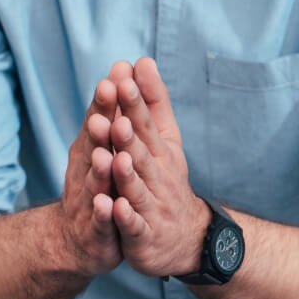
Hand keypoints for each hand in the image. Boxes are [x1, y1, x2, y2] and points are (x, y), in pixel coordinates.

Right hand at [55, 60, 132, 276]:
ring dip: (101, 167)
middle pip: (94, 144)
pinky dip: (103, 213)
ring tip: (107, 153)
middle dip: (102, 121)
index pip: (100, 119)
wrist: (79, 239)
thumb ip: (113, 110)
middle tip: (108, 96)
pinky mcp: (97, 230)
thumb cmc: (98, 185)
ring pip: (96, 182)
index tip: (116, 73)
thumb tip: (124, 66)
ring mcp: (89, 199)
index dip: (107, 99)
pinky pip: (101, 221)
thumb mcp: (104, 145)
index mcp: (93, 148)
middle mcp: (87, 169)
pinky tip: (107, 205)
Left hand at [108, 58, 210, 276]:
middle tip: (114, 115)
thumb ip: (151, 102)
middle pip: (140, 153)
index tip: (123, 78)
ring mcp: (151, 205)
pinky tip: (114, 208)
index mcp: (158, 151)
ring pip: (136, 188)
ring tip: (115, 157)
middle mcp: (158, 175)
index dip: (134, 102)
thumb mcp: (163, 139)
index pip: (144, 122)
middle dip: (127, 135)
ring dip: (125, 173)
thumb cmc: (166, 179)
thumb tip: (142, 60)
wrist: (185, 237)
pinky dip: (124, 217)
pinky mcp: (143, 233)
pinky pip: (133, 225)